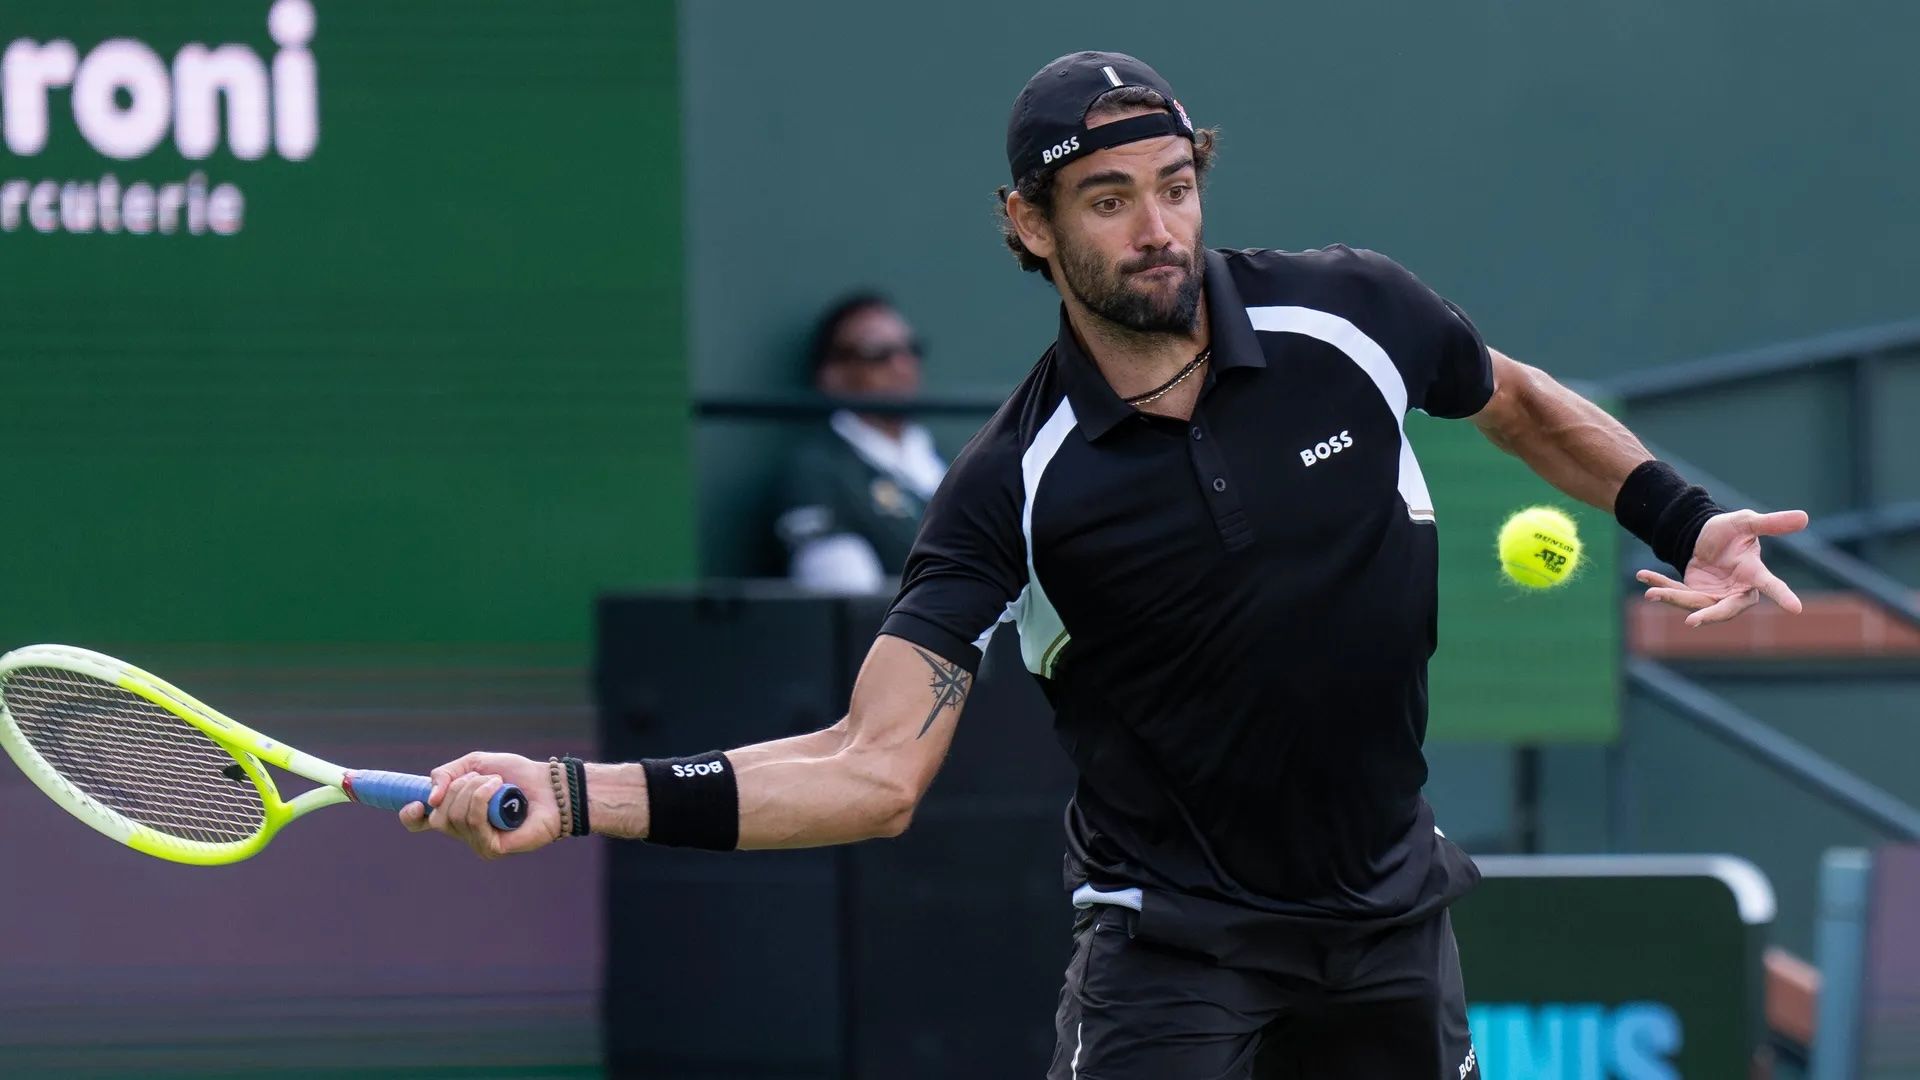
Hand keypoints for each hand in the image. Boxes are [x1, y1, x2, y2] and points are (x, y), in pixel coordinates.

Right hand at [398, 751, 564, 858]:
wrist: (549, 784)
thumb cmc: (516, 775)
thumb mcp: (475, 763)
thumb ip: (445, 774)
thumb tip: (429, 799)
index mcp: (456, 812)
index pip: (420, 823)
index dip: (410, 815)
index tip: (416, 803)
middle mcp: (464, 831)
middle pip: (437, 816)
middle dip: (457, 789)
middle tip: (483, 777)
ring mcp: (477, 842)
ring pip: (454, 817)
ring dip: (474, 790)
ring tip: (497, 782)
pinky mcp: (493, 848)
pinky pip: (473, 823)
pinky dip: (483, 799)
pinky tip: (500, 791)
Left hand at [1636, 508, 1808, 626]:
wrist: (1704, 536)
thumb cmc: (1731, 530)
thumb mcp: (1747, 522)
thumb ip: (1771, 523)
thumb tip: (1805, 516)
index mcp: (1753, 573)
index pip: (1771, 585)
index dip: (1783, 595)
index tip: (1797, 608)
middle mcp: (1735, 590)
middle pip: (1725, 609)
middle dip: (1709, 615)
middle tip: (1692, 621)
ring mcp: (1714, 595)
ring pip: (1694, 603)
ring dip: (1672, 596)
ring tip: (1651, 592)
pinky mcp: (1693, 593)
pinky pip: (1675, 591)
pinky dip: (1660, 583)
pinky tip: (1642, 576)